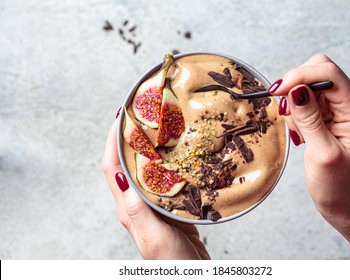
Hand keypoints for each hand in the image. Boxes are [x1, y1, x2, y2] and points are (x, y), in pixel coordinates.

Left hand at [102, 119, 209, 259]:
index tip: (120, 117)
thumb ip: (138, 210)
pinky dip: (164, 160)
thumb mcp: (154, 237)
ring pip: (143, 168)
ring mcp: (151, 205)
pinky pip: (162, 178)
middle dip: (127, 137)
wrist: (191, 277)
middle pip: (124, 163)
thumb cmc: (172, 263)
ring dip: (145, 146)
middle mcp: (136, 204)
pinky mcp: (168, 207)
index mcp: (129, 209)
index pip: (112, 168)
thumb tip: (120, 176)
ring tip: (157, 127)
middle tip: (140, 114)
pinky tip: (175, 153)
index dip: (112, 140)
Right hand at [269, 53, 349, 258]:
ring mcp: (339, 108)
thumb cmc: (337, 182)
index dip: (300, 76)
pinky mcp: (327, 114)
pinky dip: (295, 111)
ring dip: (294, 102)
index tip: (277, 91)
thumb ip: (309, 118)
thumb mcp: (322, 152)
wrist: (342, 199)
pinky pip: (304, 99)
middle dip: (295, 86)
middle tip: (286, 111)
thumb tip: (295, 89)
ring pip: (308, 84)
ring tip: (299, 130)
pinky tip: (300, 132)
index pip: (329, 73)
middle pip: (318, 71)